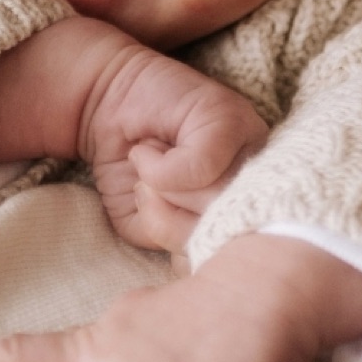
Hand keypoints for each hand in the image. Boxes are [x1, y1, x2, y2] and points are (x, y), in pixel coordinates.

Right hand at [0, 19, 266, 254]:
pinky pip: (202, 166)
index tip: (158, 224)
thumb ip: (178, 240)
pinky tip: (147, 151)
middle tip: (147, 191)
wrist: (103, 106)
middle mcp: (258, 176)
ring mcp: (251, 143)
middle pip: (227, 229)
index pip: (237, 255)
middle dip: (172, 218)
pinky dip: (159, 169)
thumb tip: (198, 242)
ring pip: (218, 199)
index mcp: (245, 208)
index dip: (190, 249)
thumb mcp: (148, 224)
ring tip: (147, 167)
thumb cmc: (130, 172)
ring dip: (165, 193)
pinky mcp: (231, 117)